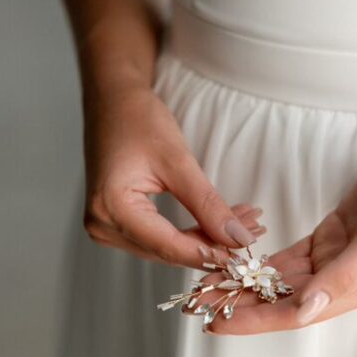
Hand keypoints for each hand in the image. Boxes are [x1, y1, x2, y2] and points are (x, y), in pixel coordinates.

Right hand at [82, 82, 264, 267]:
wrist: (112, 102)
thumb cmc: (138, 120)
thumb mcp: (178, 161)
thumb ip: (208, 205)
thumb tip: (238, 238)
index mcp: (111, 210)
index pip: (168, 247)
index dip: (210, 254)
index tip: (245, 252)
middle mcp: (103, 226)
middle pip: (168, 251)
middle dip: (213, 246)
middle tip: (253, 232)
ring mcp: (106, 228)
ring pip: (166, 248)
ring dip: (206, 241)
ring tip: (243, 225)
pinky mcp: (116, 224)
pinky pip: (158, 239)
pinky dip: (190, 234)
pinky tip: (217, 226)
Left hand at [194, 120, 356, 333]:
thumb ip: (346, 274)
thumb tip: (305, 311)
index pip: (295, 313)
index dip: (254, 320)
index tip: (217, 322)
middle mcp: (343, 281)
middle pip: (281, 301)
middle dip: (239, 304)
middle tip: (197, 305)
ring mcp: (335, 260)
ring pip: (280, 281)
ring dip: (245, 284)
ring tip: (208, 286)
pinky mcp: (329, 238)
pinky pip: (288, 258)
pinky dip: (261, 262)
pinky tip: (236, 264)